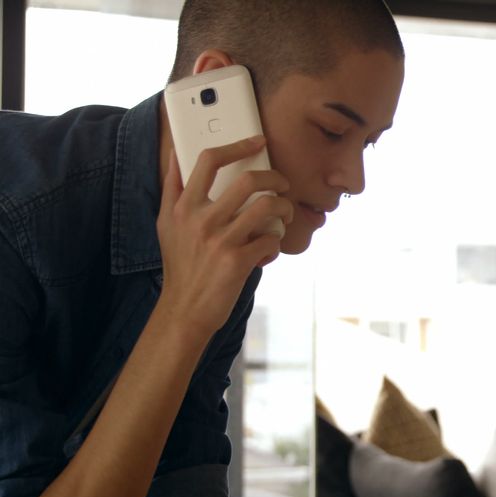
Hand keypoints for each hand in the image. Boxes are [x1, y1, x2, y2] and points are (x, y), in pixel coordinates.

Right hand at [155, 135, 293, 336]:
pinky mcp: (238, 261)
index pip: (209, 161)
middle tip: (282, 184)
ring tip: (284, 216)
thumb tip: (176, 152)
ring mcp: (220, 240)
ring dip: (285, 209)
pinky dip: (276, 243)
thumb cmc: (180, 264)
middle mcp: (200, 220)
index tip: (258, 142)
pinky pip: (271, 240)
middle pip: (248, 180)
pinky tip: (268, 250)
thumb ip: (172, 188)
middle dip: (275, 178)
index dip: (237, 146)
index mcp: (182, 207)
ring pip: (268, 207)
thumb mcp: (166, 224)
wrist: (184, 310)